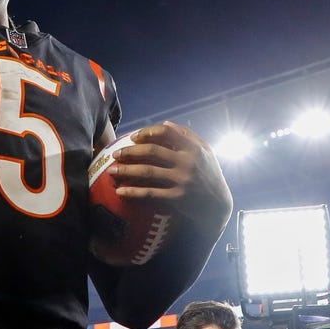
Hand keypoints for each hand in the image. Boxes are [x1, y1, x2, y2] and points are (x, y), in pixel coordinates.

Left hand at [108, 120, 233, 236]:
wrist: (218, 206)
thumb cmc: (209, 174)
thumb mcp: (205, 151)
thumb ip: (186, 135)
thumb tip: (165, 122)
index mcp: (193, 147)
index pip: (166, 131)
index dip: (147, 132)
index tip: (133, 137)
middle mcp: (187, 162)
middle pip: (152, 151)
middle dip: (130, 151)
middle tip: (116, 154)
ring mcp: (181, 180)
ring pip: (148, 172)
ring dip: (126, 170)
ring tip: (111, 171)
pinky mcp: (177, 198)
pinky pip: (151, 194)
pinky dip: (134, 192)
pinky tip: (120, 191)